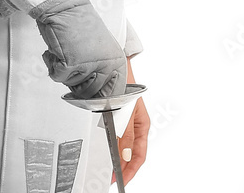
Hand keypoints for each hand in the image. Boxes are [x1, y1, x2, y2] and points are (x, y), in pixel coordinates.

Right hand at [31, 0, 126, 98]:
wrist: (64, 5)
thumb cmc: (79, 22)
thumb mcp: (101, 47)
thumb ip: (104, 69)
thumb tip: (100, 93)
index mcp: (117, 61)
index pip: (114, 94)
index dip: (99, 97)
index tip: (92, 94)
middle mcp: (106, 65)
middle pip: (89, 95)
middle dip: (77, 82)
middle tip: (73, 63)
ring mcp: (89, 65)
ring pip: (71, 87)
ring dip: (64, 71)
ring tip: (66, 50)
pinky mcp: (71, 64)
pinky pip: (57, 77)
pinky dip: (52, 64)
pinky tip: (57, 49)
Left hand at [113, 57, 148, 184]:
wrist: (112, 63)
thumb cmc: (124, 82)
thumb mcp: (127, 112)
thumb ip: (127, 134)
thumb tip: (127, 155)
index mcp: (142, 125)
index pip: (139, 155)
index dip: (131, 171)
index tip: (121, 181)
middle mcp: (134, 124)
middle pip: (129, 153)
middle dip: (121, 168)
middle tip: (109, 179)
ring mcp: (123, 120)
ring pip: (120, 145)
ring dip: (113, 158)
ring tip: (104, 169)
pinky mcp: (112, 115)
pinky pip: (112, 135)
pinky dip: (108, 145)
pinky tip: (101, 150)